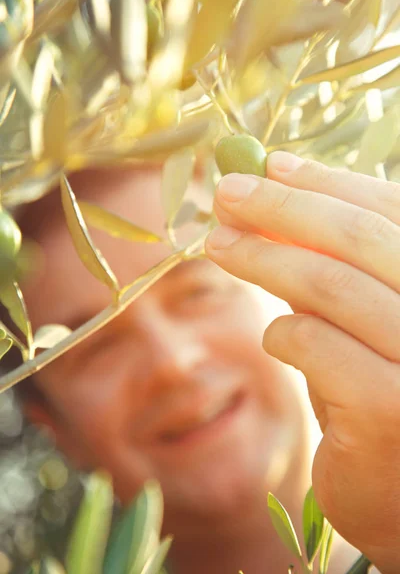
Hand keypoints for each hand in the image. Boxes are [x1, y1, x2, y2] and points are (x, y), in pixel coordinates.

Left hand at [204, 152, 399, 573]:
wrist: (399, 496)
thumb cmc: (379, 397)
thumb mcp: (361, 321)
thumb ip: (332, 268)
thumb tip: (267, 201)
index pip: (391, 211)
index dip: (328, 182)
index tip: (271, 165)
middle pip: (360, 237)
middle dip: (283, 207)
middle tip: (226, 193)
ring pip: (331, 286)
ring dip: (262, 258)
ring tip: (217, 243)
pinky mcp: (390, 412)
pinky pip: (315, 344)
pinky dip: (281, 332)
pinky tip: (272, 338)